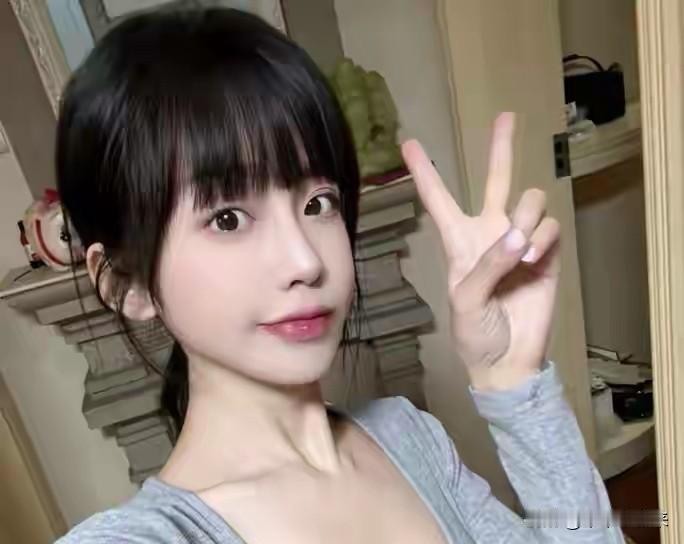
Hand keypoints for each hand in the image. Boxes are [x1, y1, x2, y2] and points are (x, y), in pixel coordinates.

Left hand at [401, 113, 559, 390]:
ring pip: (529, 201)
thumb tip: (518, 235)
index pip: (439, 199)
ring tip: (520, 251)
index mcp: (459, 240)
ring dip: (527, 218)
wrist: (507, 359)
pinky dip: (544, 237)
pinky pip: (551, 226)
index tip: (408, 143)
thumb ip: (488, 265)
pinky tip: (533, 258)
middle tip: (506, 116)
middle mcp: (490, 233)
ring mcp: (520, 241)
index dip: (425, 171)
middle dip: (501, 148)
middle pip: (496, 180)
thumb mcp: (465, 300)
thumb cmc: (474, 332)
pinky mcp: (548, 253)